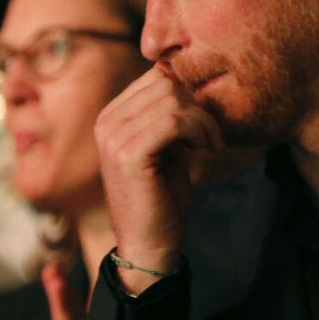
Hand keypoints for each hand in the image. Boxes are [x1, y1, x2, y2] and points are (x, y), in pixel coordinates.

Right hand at [95, 65, 223, 293]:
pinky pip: (173, 121)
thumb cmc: (162, 196)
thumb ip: (169, 116)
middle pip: (166, 83)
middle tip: (212, 140)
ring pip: (173, 99)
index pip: (157, 76)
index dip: (189, 95)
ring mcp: (113, 137)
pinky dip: (198, 132)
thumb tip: (186, 81)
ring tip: (209, 147)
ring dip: (204, 123)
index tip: (204, 126)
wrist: (149, 242)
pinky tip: (204, 152)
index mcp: (112, 116)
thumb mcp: (167, 147)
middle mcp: (106, 121)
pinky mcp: (128, 154)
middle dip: (200, 108)